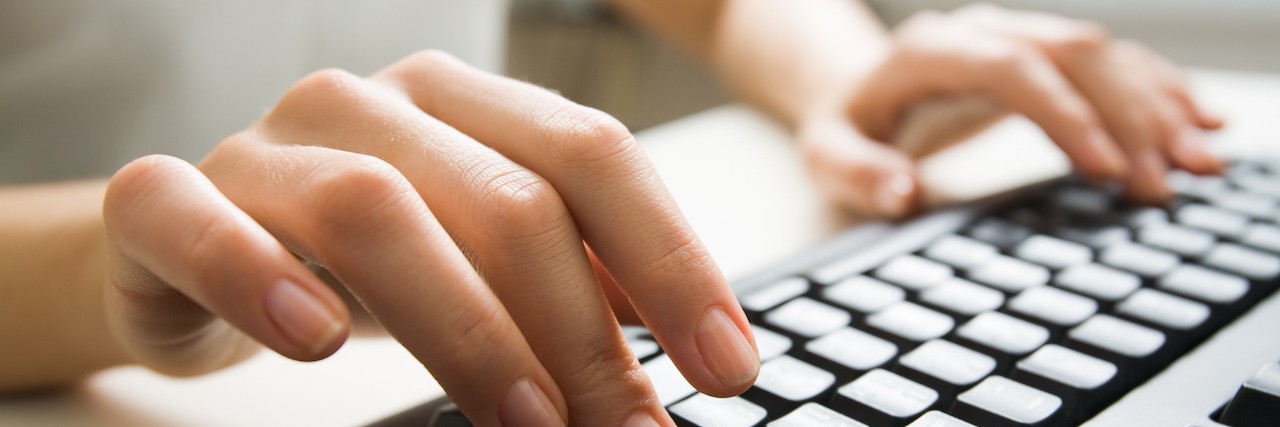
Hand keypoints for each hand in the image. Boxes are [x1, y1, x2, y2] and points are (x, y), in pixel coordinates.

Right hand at [100, 51, 758, 425]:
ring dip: (467, 328)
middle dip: (581, 329)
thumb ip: (581, 279)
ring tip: (526, 423)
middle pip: (504, 196)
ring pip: (376, 211)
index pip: (593, 157)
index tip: (729, 367)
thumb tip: (696, 336)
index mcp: (465, 103)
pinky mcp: (165, 201)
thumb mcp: (486, 263)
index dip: (672, 262)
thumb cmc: (365, 260)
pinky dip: (256, 274)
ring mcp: (267, 146)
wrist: (194, 251)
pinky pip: (197, 218)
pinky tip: (317, 341)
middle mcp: (373, 105)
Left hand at [797, 3, 1222, 216]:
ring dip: (1155, 107)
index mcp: (930, 50)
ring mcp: (1018, 37)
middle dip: (1126, 116)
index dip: (1062, 112)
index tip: (1103, 167)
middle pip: (1071, 55)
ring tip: (1198, 165)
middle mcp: (982, 31)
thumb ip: (859, 173)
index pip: (1009, 68)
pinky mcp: (1043, 55)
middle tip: (1163, 183)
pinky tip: (1196, 125)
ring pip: (1102, 56)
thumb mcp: (829, 154)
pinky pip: (1111, 63)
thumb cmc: (847, 126)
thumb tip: (902, 193)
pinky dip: (1157, 93)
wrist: (857, 89)